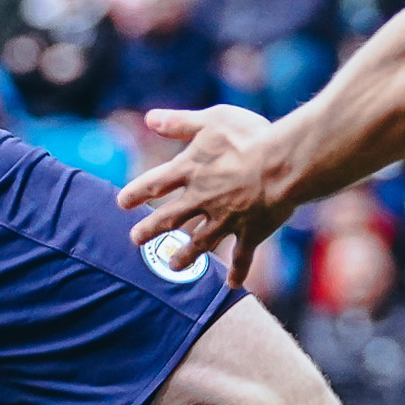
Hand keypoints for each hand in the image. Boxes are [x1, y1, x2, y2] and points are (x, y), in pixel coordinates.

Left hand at [120, 105, 291, 286]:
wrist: (282, 164)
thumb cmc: (249, 136)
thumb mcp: (211, 120)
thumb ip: (180, 122)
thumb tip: (150, 118)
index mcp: (190, 170)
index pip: (154, 184)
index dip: (136, 193)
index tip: (121, 203)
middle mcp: (202, 199)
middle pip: (169, 219)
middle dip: (150, 230)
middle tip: (135, 239)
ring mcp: (225, 219)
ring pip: (199, 243)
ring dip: (184, 256)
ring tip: (172, 267)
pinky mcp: (251, 232)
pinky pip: (242, 256)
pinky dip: (238, 272)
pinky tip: (232, 286)